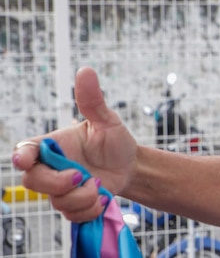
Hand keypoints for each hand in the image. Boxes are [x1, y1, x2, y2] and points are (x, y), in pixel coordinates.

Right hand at [11, 67, 137, 222]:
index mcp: (53, 146)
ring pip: (55, 201)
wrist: (130, 166)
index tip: (24, 160)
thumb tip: (85, 71)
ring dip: (81, 197)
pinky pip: (70, 216)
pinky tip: (101, 198)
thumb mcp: (106, 120)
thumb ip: (92, 100)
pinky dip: (88, 210)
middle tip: (82, 175)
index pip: (26, 151)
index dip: (22, 157)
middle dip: (58, 182)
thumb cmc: (114, 141)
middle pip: (33, 181)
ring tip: (99, 185)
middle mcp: (51, 168)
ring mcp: (59, 189)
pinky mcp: (71, 205)